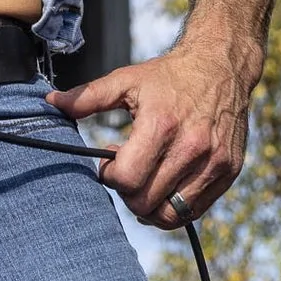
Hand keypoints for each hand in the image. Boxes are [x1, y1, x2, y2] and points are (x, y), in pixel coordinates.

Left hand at [46, 38, 256, 228]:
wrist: (221, 65)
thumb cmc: (170, 75)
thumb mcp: (127, 79)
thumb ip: (88, 96)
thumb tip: (52, 103)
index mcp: (161, 125)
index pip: (128, 180)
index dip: (110, 177)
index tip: (110, 163)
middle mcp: (191, 147)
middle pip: (146, 202)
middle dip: (127, 193)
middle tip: (127, 172)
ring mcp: (214, 162)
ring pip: (171, 214)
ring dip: (151, 205)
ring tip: (146, 181)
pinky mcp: (229, 171)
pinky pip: (195, 210)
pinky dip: (175, 206)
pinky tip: (166, 185)